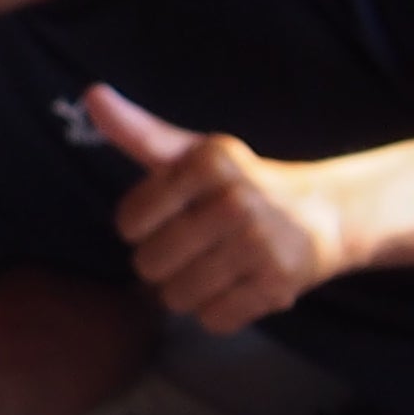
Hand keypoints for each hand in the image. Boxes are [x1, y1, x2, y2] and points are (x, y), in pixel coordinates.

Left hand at [89, 86, 355, 332]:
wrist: (322, 214)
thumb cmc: (239, 184)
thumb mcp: (192, 153)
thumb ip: (139, 132)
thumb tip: (91, 95)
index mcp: (208, 161)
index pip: (130, 222)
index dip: (142, 227)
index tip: (171, 216)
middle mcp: (235, 199)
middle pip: (149, 264)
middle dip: (164, 263)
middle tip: (196, 247)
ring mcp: (258, 243)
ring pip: (177, 297)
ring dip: (189, 291)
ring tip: (217, 267)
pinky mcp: (277, 284)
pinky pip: (213, 319)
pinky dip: (220, 311)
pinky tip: (239, 285)